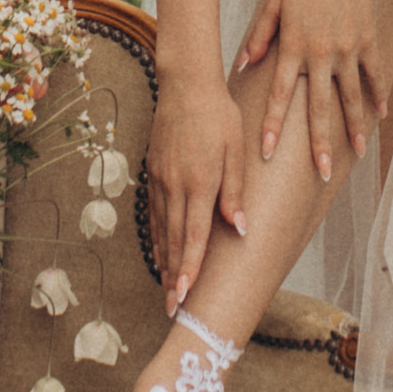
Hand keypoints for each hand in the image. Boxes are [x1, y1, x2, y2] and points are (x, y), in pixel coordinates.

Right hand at [147, 63, 247, 313]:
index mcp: (200, 182)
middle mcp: (175, 185)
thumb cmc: (219, 115)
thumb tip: (239, 227)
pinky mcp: (153, 171)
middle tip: (172, 307)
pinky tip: (158, 251)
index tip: (184, 295)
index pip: (192, 234)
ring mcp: (160, 179)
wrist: (186, 84)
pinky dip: (155, 236)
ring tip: (166, 288)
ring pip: (160, 229)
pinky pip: (153, 211)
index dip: (188, 267)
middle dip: (173, 276)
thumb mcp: (236, 150)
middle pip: (172, 240)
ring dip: (163, 261)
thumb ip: (235, 191)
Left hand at [240, 0, 387, 188]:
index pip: (280, 94)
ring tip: (359, 154)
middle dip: (319, 145)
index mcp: (295, 46)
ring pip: (351, 98)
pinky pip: (373, 76)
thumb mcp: (275, 0)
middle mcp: (321, 55)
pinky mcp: (368, 42)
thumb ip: (260, 34)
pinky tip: (381, 116)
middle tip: (321, 175)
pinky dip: (378, 96)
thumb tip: (242, 63)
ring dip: (354, 129)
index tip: (267, 152)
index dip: (273, 124)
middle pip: (320, 108)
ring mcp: (348, 51)